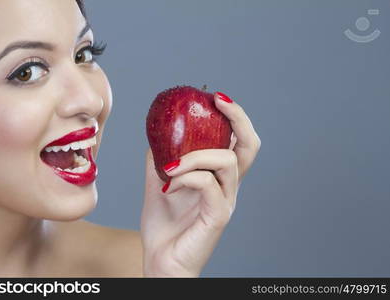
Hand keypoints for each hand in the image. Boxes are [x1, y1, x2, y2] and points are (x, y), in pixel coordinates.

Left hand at [140, 92, 260, 276]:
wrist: (161, 261)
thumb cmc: (165, 225)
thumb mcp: (159, 183)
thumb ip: (161, 159)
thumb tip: (155, 132)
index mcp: (218, 177)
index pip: (238, 141)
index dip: (234, 116)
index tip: (216, 97)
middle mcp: (228, 186)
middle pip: (249, 146)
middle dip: (238, 118)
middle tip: (218, 101)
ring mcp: (226, 201)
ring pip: (226, 161)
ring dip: (194, 155)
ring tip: (170, 165)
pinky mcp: (218, 216)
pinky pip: (208, 184)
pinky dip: (186, 176)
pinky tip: (168, 185)